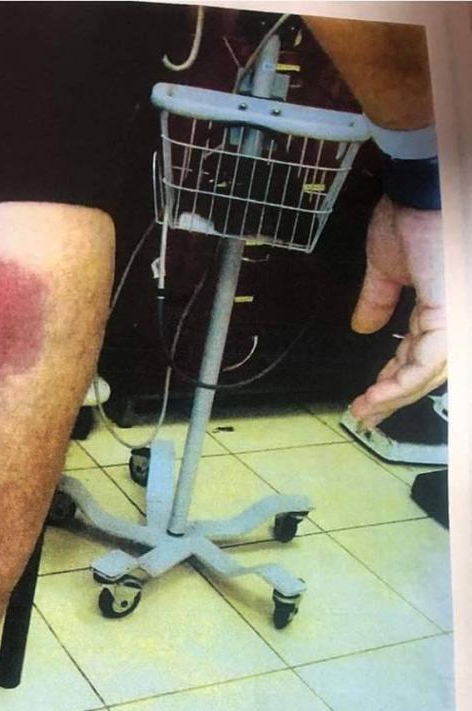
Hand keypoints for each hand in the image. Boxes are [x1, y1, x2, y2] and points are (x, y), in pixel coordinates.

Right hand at [349, 196, 446, 428]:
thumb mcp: (387, 267)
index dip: (393, 378)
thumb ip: (378, 300)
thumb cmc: (415, 210)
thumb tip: (364, 325)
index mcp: (443, 303)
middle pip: (427, 371)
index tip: (369, 396)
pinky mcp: (451, 317)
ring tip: (366, 410)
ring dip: (393, 397)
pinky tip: (378, 396)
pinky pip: (426, 365)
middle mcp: (454, 313)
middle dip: (393, 397)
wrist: (423, 185)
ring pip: (428, 374)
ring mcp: (456, 316)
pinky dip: (400, 385)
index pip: (420, 353)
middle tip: (366, 415)